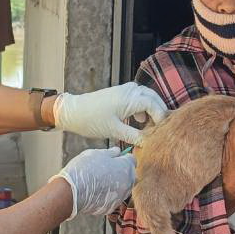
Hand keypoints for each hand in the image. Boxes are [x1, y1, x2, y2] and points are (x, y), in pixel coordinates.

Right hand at [51, 147, 136, 218]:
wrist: (73, 192)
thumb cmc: (85, 169)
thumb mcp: (97, 153)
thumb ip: (111, 152)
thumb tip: (117, 151)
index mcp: (126, 167)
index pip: (132, 160)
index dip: (123, 157)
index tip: (115, 157)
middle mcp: (128, 183)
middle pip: (130, 175)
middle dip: (122, 172)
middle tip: (106, 169)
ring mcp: (121, 197)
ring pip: (122, 188)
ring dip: (115, 184)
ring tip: (99, 181)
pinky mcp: (112, 207)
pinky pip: (112, 198)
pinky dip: (107, 195)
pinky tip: (95, 191)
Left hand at [52, 83, 167, 144]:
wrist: (73, 112)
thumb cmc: (92, 120)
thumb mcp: (115, 131)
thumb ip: (135, 136)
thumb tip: (149, 143)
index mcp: (130, 98)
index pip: (155, 106)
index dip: (161, 119)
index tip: (161, 133)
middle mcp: (130, 90)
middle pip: (154, 99)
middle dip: (159, 113)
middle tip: (161, 129)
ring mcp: (124, 90)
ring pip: (146, 97)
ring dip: (151, 110)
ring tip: (152, 127)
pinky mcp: (119, 93)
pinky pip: (137, 97)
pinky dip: (142, 108)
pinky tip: (140, 120)